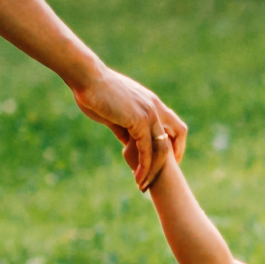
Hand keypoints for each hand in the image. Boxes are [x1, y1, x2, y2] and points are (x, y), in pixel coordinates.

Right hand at [70, 63, 184, 187]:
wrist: (88, 78)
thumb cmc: (95, 92)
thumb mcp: (115, 113)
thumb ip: (125, 128)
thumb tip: (128, 144)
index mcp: (151, 103)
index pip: (174, 125)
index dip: (174, 143)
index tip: (166, 160)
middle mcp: (155, 107)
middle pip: (177, 135)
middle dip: (172, 158)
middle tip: (161, 177)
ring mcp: (149, 113)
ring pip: (162, 148)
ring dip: (154, 170)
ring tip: (143, 185)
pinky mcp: (139, 121)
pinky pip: (147, 150)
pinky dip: (144, 166)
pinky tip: (137, 177)